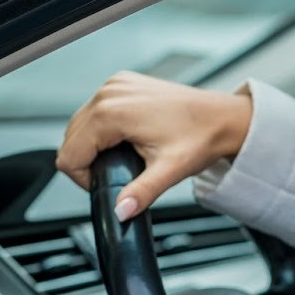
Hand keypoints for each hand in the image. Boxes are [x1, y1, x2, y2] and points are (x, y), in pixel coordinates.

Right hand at [56, 72, 252, 219]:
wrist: (224, 118)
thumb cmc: (203, 136)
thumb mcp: (170, 170)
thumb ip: (141, 193)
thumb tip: (120, 211)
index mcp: (112, 112)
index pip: (69, 154)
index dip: (83, 177)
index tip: (108, 182)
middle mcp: (110, 93)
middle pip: (71, 138)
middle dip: (88, 161)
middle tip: (119, 171)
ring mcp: (116, 84)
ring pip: (80, 124)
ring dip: (94, 144)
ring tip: (124, 155)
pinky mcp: (122, 83)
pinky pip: (96, 110)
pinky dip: (103, 127)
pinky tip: (126, 138)